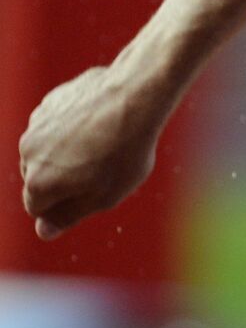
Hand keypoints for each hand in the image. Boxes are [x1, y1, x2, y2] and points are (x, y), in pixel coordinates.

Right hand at [18, 64, 164, 239]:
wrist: (136, 97)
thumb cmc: (125, 151)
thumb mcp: (105, 196)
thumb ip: (69, 216)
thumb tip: (43, 231)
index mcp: (38, 181)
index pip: (39, 208)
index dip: (67, 205)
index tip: (95, 190)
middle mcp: (28, 152)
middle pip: (39, 177)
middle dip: (63, 178)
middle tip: (103, 167)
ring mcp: (37, 124)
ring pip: (48, 149)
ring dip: (68, 152)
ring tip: (105, 142)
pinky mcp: (50, 102)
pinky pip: (58, 124)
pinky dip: (73, 127)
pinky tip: (102, 121)